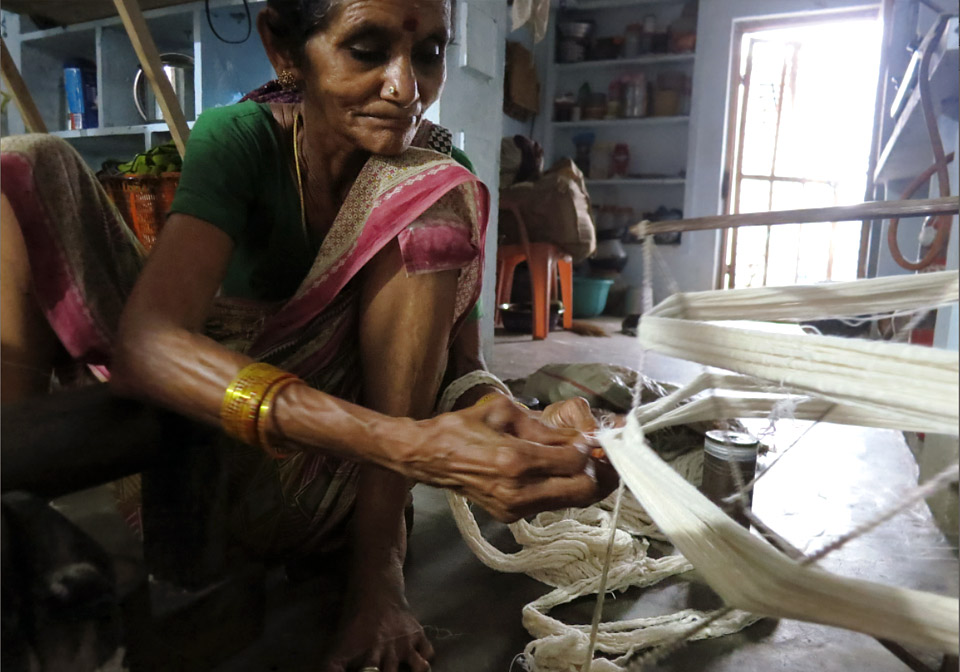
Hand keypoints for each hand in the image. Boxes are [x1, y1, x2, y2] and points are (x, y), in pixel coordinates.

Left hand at [323, 580, 432, 671]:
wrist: (375, 589)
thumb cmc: (354, 622)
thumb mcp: (338, 647)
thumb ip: (332, 668)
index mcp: (365, 659)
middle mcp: (387, 653)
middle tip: (383, 669)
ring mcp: (404, 644)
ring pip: (420, 669)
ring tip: (409, 671)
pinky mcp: (418, 635)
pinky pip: (428, 654)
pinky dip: (425, 661)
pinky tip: (416, 663)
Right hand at [396, 396, 610, 521]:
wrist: (429, 457)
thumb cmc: (462, 427)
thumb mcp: (503, 412)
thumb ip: (542, 426)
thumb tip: (575, 436)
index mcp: (514, 459)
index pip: (574, 461)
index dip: (588, 448)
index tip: (588, 437)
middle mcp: (518, 490)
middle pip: (581, 490)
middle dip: (594, 471)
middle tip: (593, 454)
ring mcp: (514, 508)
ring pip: (570, 502)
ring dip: (580, 482)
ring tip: (577, 462)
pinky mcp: (509, 517)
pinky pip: (549, 505)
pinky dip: (560, 489)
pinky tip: (555, 472)